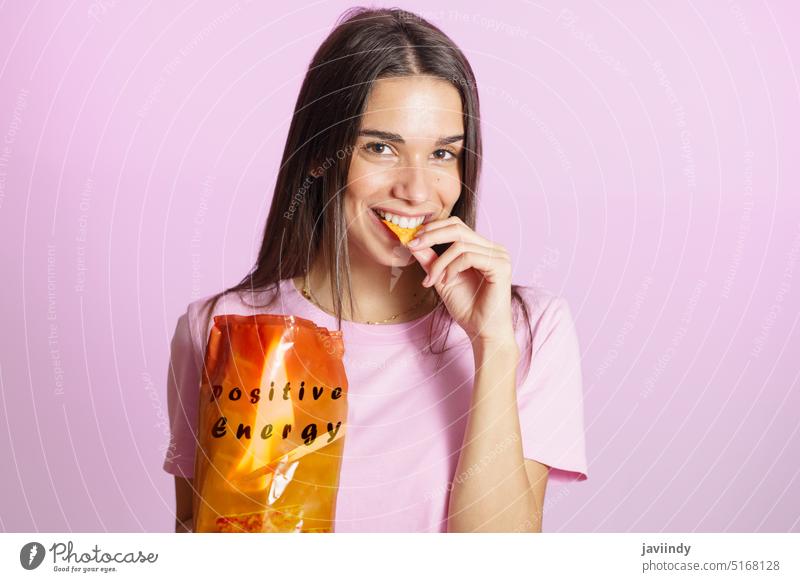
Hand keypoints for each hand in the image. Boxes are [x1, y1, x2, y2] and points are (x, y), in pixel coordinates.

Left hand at [407, 216, 514, 344]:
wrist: (482, 332)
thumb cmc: (467, 308)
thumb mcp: (442, 279)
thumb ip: (431, 260)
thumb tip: (413, 242)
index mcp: (482, 248)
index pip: (456, 226)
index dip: (433, 229)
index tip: (412, 240)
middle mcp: (493, 248)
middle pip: (458, 227)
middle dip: (431, 235)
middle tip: (413, 246)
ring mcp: (499, 256)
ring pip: (459, 245)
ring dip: (439, 262)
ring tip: (433, 280)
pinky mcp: (500, 266)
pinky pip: (468, 257)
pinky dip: (452, 268)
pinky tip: (447, 281)